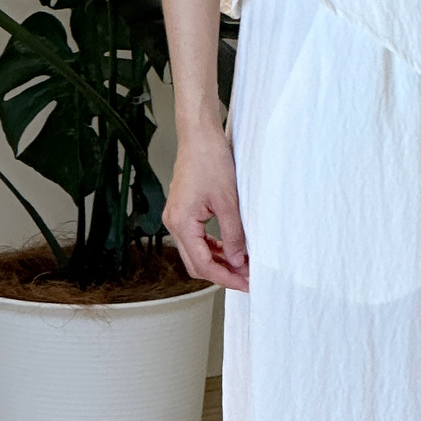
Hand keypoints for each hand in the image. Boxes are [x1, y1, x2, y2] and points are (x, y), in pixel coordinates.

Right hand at [165, 121, 249, 290]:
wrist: (199, 136)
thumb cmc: (210, 160)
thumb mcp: (228, 202)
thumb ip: (233, 235)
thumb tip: (237, 261)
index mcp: (181, 223)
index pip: (202, 264)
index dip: (225, 278)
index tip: (245, 283)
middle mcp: (173, 223)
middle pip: (196, 263)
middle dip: (222, 274)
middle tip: (246, 279)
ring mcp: (176, 217)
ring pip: (196, 252)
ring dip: (218, 261)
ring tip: (242, 266)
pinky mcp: (183, 211)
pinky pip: (196, 239)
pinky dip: (213, 248)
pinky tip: (230, 250)